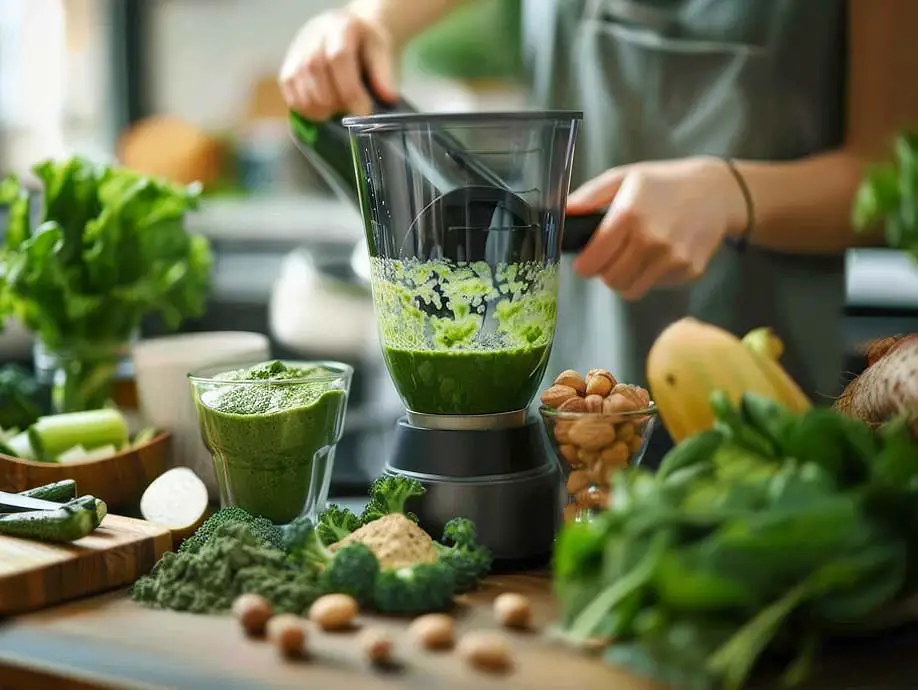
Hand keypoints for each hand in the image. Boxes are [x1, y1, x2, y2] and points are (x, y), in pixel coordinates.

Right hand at [278, 9, 397, 119]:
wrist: (350, 34)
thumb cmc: (368, 46)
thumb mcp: (383, 51)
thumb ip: (385, 73)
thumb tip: (388, 98)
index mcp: (340, 27)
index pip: (338, 57)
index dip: (350, 89)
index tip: (364, 111)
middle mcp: (313, 36)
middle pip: (315, 71)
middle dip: (335, 101)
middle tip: (351, 112)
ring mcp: (296, 53)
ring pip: (300, 85)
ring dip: (321, 109)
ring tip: (338, 111)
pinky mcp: (287, 71)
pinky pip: (291, 97)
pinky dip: (307, 111)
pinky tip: (324, 112)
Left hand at [568, 156, 746, 300]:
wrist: (716, 191)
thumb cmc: (663, 183)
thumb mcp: (623, 178)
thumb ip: (588, 197)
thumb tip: (561, 214)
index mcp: (629, 216)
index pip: (592, 262)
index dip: (584, 265)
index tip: (587, 260)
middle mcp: (652, 240)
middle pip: (610, 280)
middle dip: (605, 271)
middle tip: (613, 255)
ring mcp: (673, 258)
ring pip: (631, 290)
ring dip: (626, 278)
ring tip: (634, 255)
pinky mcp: (690, 271)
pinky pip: (656, 286)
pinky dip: (652, 276)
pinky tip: (660, 253)